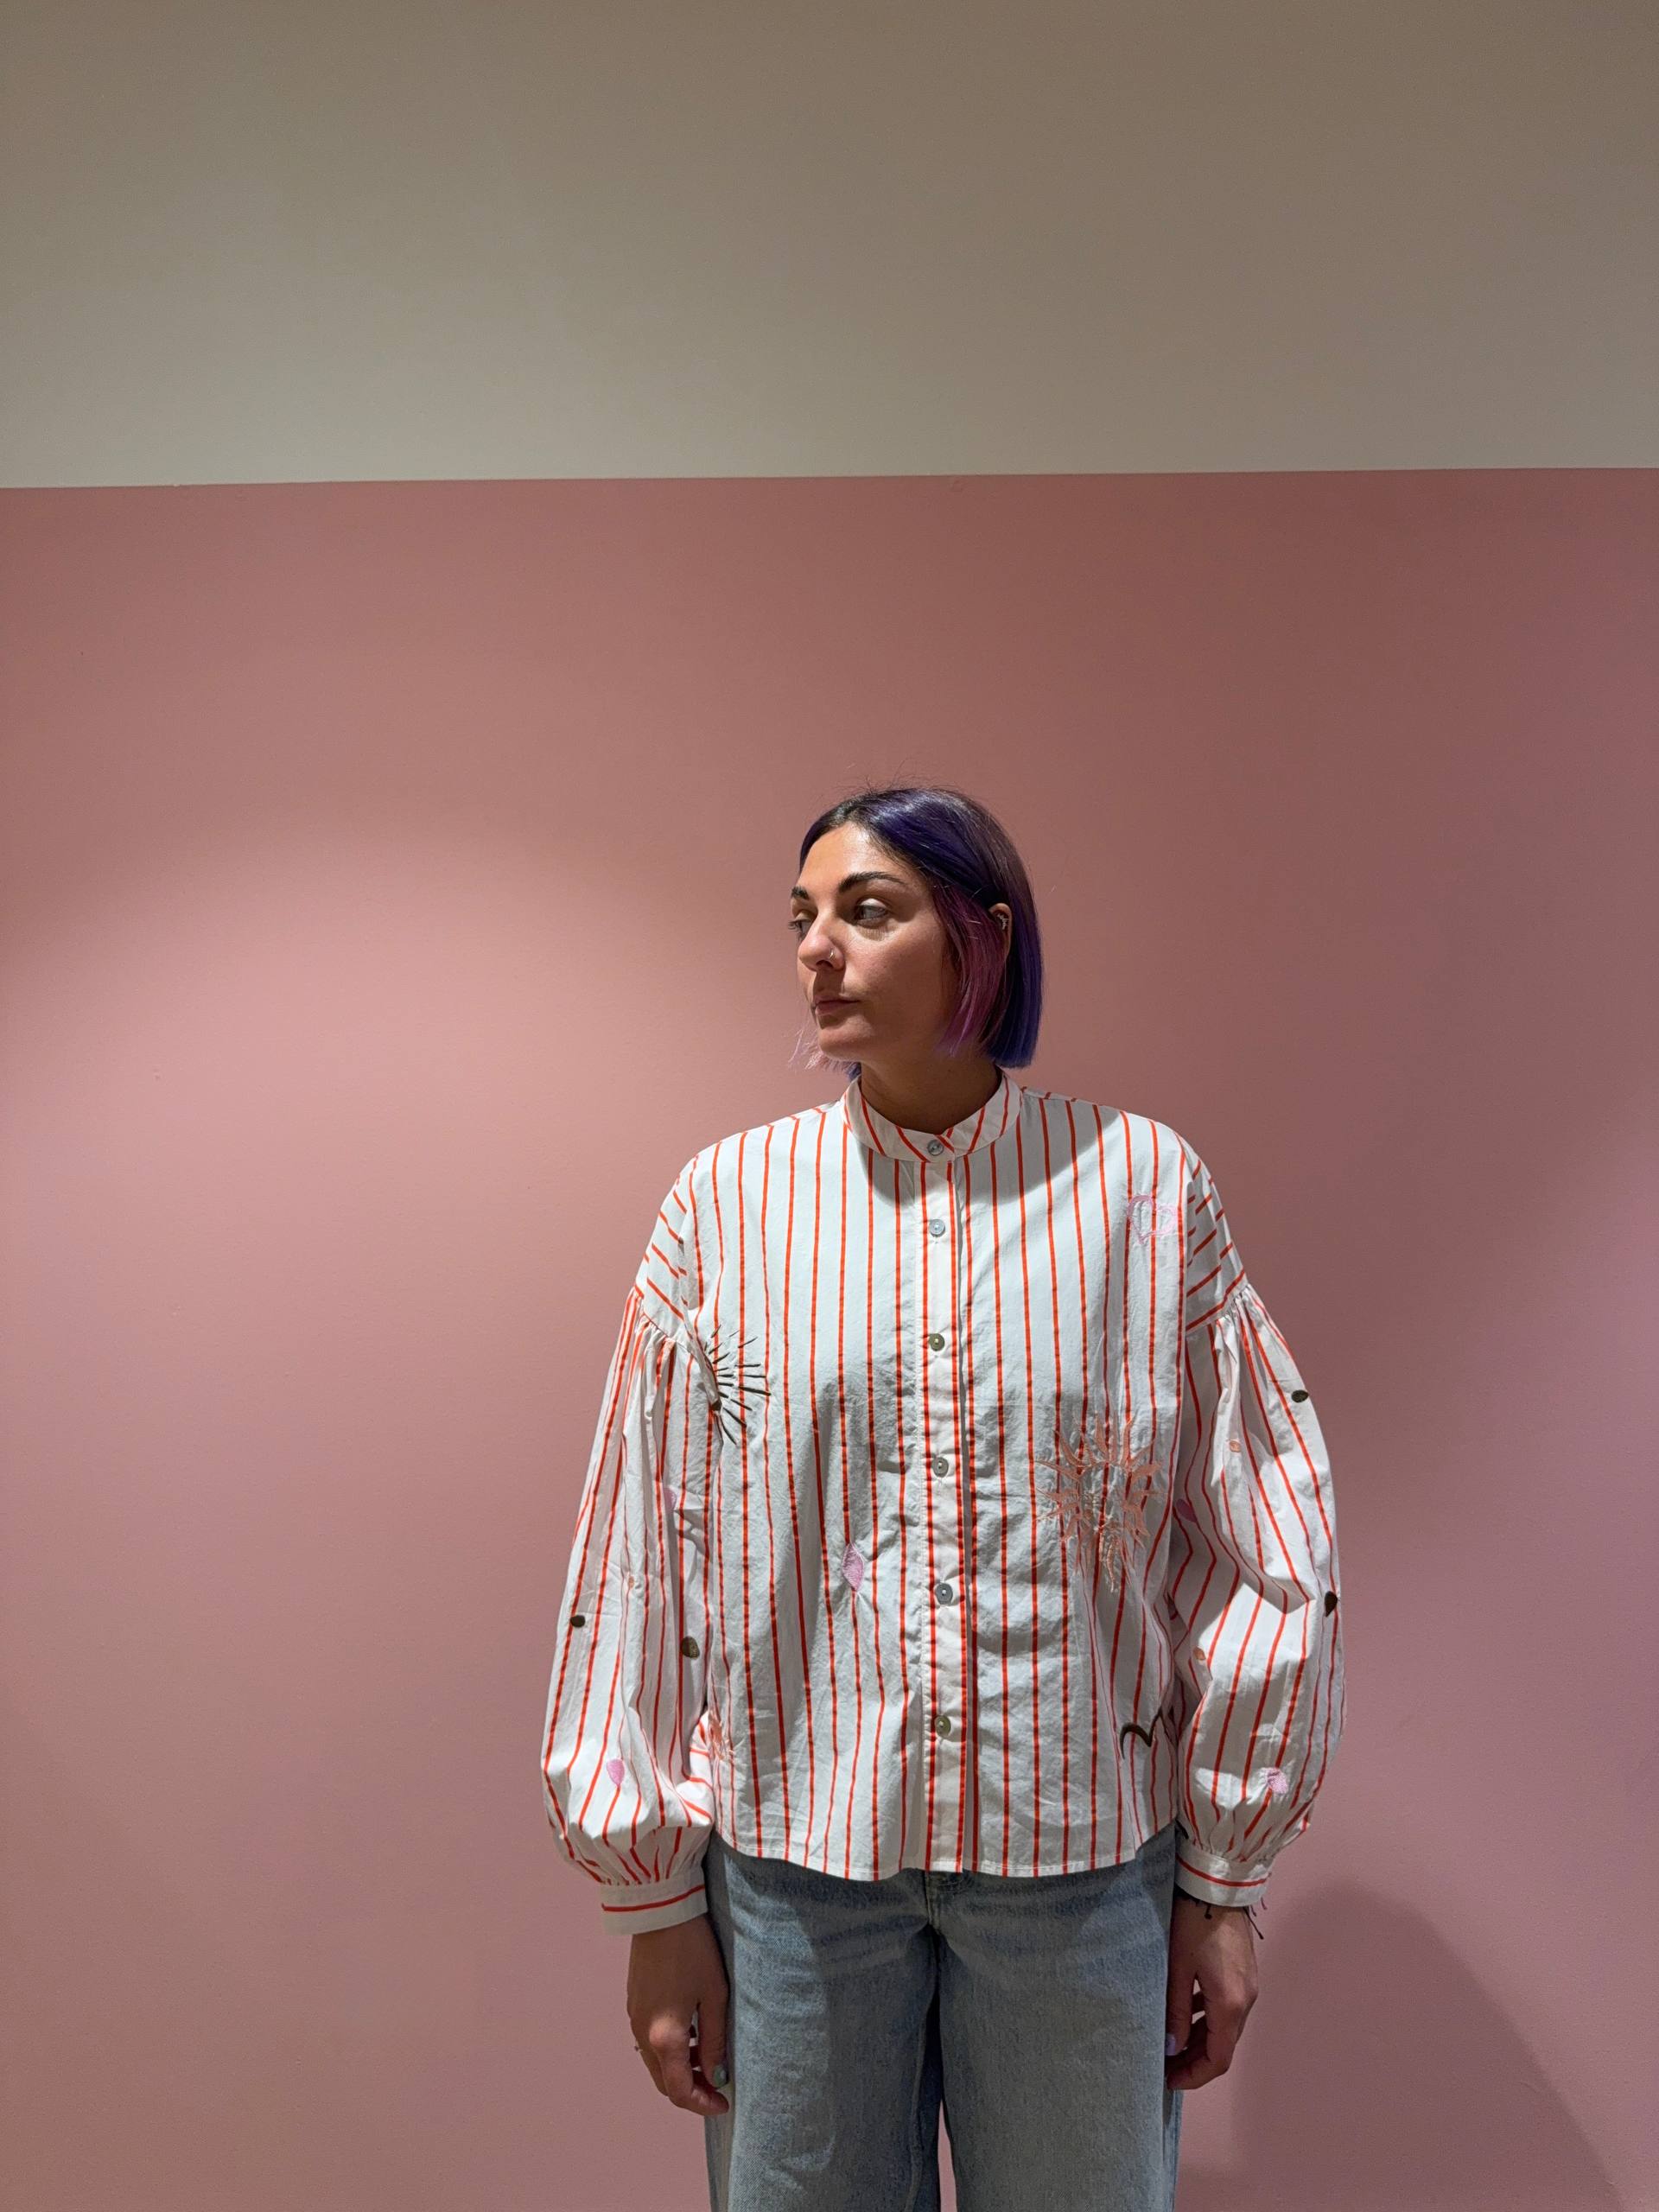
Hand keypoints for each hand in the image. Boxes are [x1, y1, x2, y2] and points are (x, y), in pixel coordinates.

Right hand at [626, 1915, 730, 2114]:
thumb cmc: (693, 1950)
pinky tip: (690, 2032)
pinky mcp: (633, 2001)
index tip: (724, 2102)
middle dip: (691, 2091)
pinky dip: (668, 2050)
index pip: (679, 2091)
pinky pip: (649, 2041)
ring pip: (654, 2062)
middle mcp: (643, 2033)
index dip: (702, 2104)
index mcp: (664, 2037)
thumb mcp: (714, 1996)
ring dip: (679, 2069)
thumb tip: (717, 2076)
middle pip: (663, 2082)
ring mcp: (634, 2017)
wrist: (661, 1911)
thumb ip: (714, 2042)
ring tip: (708, 2056)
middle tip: (717, 2086)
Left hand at [1165, 1890, 1258, 2089]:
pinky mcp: (1243, 1972)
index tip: (1169, 2081)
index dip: (1195, 2076)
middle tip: (1165, 2065)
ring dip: (1201, 2040)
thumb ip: (1176, 2012)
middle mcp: (1246, 1999)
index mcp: (1230, 2004)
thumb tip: (1172, 2048)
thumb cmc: (1192, 1922)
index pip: (1218, 2059)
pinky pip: (1227, 2007)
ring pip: (1225, 2027)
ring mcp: (1248, 1985)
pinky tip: (1187, 2014)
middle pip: (1223, 2046)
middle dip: (1195, 2061)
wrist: (1216, 1883)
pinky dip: (1208, 2019)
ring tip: (1171, 2044)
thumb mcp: (1176, 1968)